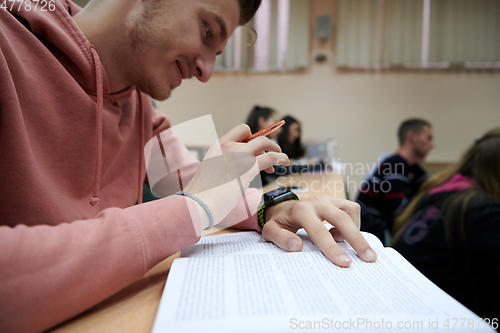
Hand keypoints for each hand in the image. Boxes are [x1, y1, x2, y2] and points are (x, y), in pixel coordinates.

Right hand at [184, 124, 289, 228]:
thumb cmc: (203, 194)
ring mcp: (238, 155)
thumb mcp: (211, 171)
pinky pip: (270, 157)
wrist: (197, 203)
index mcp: (219, 145)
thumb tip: (234, 172)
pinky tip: (285, 163)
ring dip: (276, 150)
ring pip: (265, 143)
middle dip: (267, 144)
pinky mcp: (247, 168)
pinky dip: (280, 158)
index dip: (254, 138)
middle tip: (272, 155)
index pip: (242, 130)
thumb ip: (224, 165)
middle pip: (255, 136)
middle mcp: (228, 146)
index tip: (258, 149)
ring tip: (283, 160)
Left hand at [262, 197, 376, 266]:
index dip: (332, 248)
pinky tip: (338, 234)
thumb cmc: (278, 222)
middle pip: (342, 219)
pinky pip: (352, 210)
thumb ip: (280, 239)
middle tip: (369, 259)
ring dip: (354, 231)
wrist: (281, 208)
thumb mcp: (270, 231)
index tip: (345, 263)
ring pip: (351, 212)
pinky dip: (352, 224)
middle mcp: (317, 202)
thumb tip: (297, 247)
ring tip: (342, 244)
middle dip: (357, 240)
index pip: (319, 231)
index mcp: (301, 210)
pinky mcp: (335, 201)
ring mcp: (328, 199)